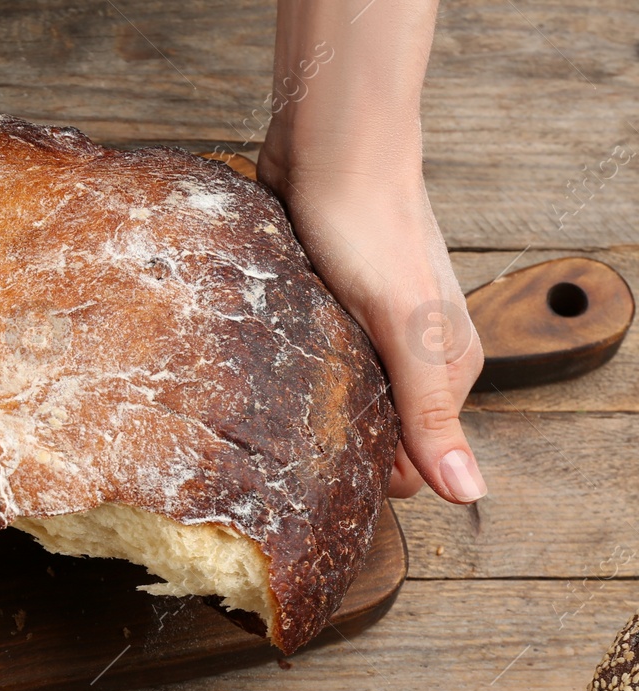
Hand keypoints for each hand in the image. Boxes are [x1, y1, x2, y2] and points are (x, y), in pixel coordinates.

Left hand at [256, 156, 486, 501]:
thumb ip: (429, 412)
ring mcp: (370, 332)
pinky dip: (291, 372)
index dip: (371, 473)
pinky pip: (309, 364)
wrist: (330, 150)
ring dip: (308, 409)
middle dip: (337, 442)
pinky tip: (267, 368)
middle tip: (289, 432)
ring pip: (338, 400)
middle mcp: (414, 356)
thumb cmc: (370, 229)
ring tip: (275, 400)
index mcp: (447, 369)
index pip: (413, 463)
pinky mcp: (329, 310)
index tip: (324, 468)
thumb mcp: (403, 328)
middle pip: (375, 434)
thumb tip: (468, 495)